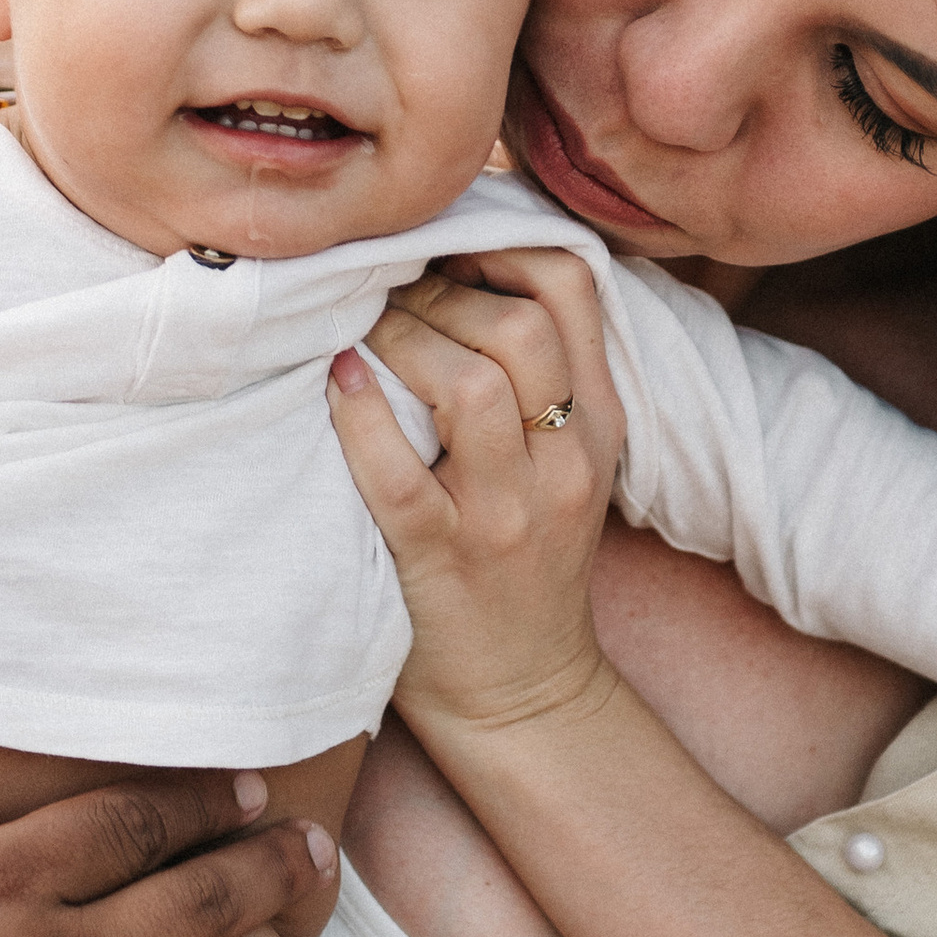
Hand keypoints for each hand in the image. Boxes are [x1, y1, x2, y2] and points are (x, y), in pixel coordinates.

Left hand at [326, 247, 624, 738]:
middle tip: (388, 298)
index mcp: (600, 423)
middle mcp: (565, 462)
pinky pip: (397, 473)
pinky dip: (360, 418)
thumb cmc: (527, 557)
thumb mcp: (567, 459)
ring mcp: (507, 514)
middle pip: (522, 326)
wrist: (524, 692)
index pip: (573, 288)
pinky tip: (336, 384)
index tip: (444, 249)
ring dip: (401, 342)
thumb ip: (540, 372)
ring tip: (361, 338)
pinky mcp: (442, 558)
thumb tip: (455, 259)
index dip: (502, 243)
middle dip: (441, 293)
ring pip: (472, 386)